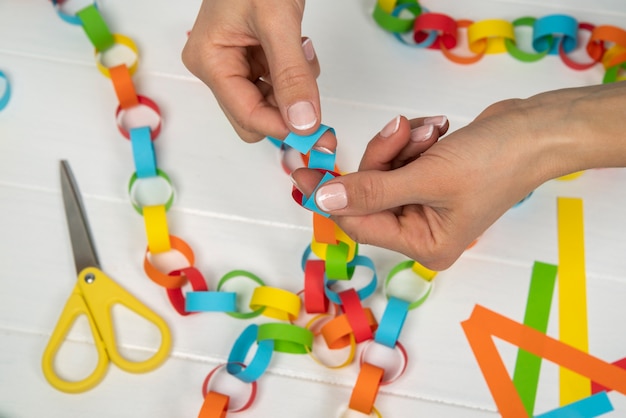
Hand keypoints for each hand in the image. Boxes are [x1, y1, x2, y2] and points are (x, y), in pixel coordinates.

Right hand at [182, 0, 322, 143]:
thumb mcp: (278, 22)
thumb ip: (291, 75)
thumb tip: (303, 122)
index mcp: (210, 61)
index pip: (247, 117)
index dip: (282, 127)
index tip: (317, 132)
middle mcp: (216, 67)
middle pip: (255, 116)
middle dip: (287, 109)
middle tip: (316, 100)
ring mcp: (233, 63)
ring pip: (269, 102)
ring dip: (294, 88)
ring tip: (302, 51)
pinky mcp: (251, 57)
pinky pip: (276, 84)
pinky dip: (294, 74)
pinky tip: (299, 48)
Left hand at [292, 83, 625, 269]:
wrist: (537, 129)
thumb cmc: (496, 161)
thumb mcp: (428, 178)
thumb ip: (372, 190)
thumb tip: (323, 200)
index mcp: (423, 245)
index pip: (358, 224)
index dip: (329, 195)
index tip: (303, 167)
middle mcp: (421, 230)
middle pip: (368, 193)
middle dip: (380, 157)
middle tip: (398, 130)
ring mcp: (424, 202)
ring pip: (382, 169)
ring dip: (399, 144)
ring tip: (432, 131)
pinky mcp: (427, 177)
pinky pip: (399, 157)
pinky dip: (411, 139)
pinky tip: (437, 131)